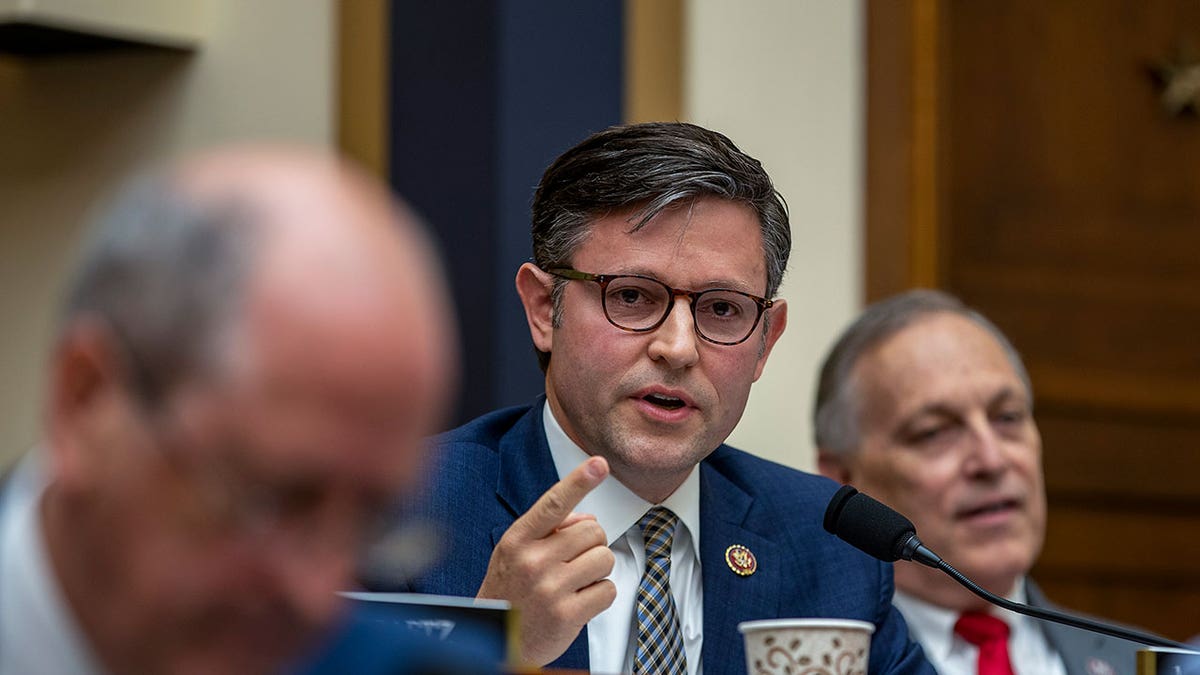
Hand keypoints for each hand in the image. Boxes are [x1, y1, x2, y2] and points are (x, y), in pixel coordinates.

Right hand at [477, 456, 615, 665]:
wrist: (496, 640)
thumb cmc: (510, 590)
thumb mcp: (517, 552)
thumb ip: (550, 530)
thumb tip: (588, 518)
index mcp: (519, 539)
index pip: (554, 503)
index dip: (579, 481)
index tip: (598, 464)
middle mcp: (533, 560)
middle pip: (593, 531)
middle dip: (591, 545)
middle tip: (572, 561)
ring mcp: (550, 588)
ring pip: (605, 558)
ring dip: (597, 570)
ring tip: (574, 582)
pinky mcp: (567, 614)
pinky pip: (608, 590)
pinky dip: (599, 595)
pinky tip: (578, 601)